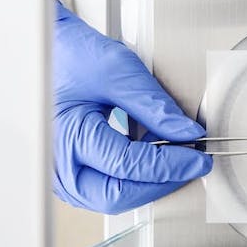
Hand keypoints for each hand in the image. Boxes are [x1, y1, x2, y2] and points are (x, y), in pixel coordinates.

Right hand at [53, 1, 211, 213]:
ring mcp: (62, 172)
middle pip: (118, 195)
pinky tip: (152, 155)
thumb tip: (187, 133)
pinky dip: (134, 175)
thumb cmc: (71, 55)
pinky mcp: (71, 170)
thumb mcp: (119, 71)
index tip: (199, 158)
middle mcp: (59, 163)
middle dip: (160, 182)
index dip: (171, 164)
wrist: (46, 50)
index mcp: (69, 137)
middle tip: (191, 164)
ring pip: (113, 196)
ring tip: (174, 156)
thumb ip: (155, 105)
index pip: (130, 166)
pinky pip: (106, 185)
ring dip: (148, 181)